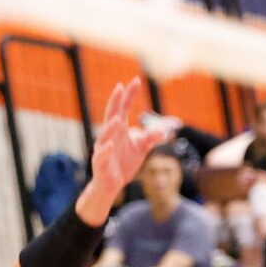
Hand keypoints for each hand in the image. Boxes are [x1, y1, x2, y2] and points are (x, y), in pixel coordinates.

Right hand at [88, 83, 170, 205]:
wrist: (111, 186)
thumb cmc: (123, 164)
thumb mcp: (141, 149)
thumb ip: (150, 138)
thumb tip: (165, 131)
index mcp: (119, 130)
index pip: (124, 108)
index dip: (129, 95)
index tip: (136, 80)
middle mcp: (109, 136)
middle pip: (112, 115)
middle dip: (115, 102)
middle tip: (119, 88)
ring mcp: (103, 149)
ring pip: (104, 135)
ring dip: (110, 126)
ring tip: (118, 117)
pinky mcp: (100, 163)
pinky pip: (102, 155)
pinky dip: (106, 150)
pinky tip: (110, 145)